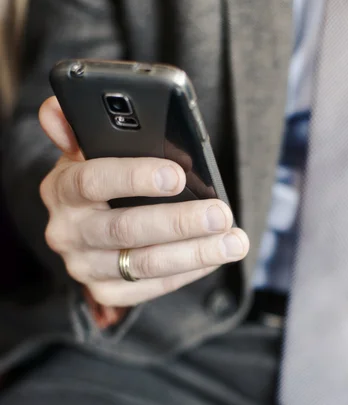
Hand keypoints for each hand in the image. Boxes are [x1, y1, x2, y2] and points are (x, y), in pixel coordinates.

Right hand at [38, 97, 248, 306]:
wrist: (84, 229)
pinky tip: (216, 256)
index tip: (176, 175)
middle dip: (179, 222)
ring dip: (195, 253)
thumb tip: (56, 112)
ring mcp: (85, 267)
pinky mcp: (107, 292)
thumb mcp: (86, 152)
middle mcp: (67, 233)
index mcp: (62, 190)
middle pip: (125, 229)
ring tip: (234, 241)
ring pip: (145, 263)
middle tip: (221, 214)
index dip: (133, 177)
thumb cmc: (98, 180)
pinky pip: (153, 286)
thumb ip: (77, 127)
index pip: (92, 181)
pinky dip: (190, 272)